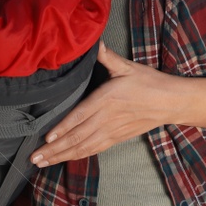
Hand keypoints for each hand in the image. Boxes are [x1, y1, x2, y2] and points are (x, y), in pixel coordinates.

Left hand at [29, 42, 179, 166]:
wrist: (170, 102)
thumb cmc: (149, 82)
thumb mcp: (127, 66)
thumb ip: (107, 56)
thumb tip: (95, 42)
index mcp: (106, 99)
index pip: (79, 116)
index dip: (62, 128)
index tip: (46, 137)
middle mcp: (106, 118)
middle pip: (77, 137)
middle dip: (54, 149)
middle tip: (34, 158)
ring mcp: (111, 131)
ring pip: (83, 147)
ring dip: (62, 156)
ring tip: (43, 162)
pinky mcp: (116, 138)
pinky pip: (93, 149)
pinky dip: (77, 155)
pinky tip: (65, 158)